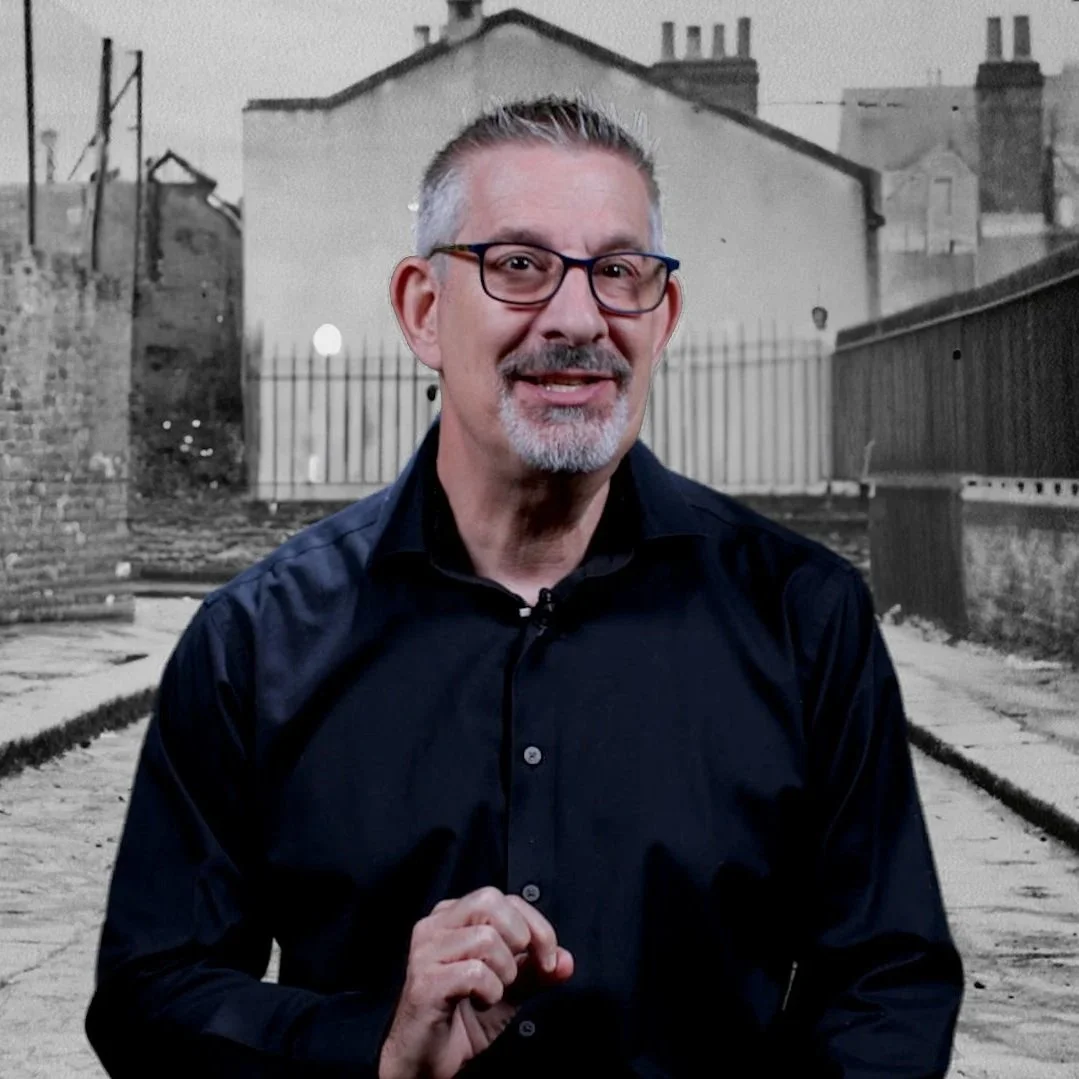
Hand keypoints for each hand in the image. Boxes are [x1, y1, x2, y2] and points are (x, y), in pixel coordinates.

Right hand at [378, 885, 574, 1078]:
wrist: (427, 1063)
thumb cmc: (462, 1020)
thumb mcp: (509, 989)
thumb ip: (535, 971)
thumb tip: (567, 960)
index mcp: (452, 918)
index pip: (503, 899)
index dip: (536, 926)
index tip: (549, 959)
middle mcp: (434, 926)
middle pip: (490, 901)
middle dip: (519, 938)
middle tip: (517, 972)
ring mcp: (425, 952)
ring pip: (485, 938)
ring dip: (504, 972)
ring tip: (494, 992)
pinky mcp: (424, 982)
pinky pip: (474, 973)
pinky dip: (491, 992)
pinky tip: (481, 1003)